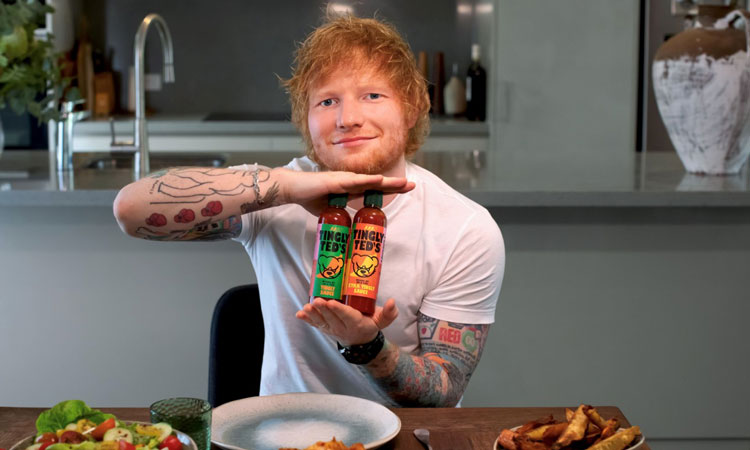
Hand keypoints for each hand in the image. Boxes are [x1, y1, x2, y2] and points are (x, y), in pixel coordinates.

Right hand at [276, 169, 414, 214]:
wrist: (293, 190)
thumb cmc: (309, 197)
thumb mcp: (330, 210)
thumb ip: (341, 215)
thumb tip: (347, 228)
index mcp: (351, 188)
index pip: (375, 188)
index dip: (390, 188)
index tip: (405, 188)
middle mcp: (350, 181)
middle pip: (377, 183)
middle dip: (395, 184)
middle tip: (412, 185)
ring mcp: (344, 180)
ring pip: (370, 181)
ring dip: (387, 181)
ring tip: (403, 182)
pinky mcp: (336, 181)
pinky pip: (355, 181)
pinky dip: (368, 181)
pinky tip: (380, 180)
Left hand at [296, 297, 398, 345]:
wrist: (360, 341)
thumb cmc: (370, 325)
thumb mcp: (382, 321)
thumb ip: (389, 313)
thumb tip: (392, 302)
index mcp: (356, 323)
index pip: (347, 316)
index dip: (339, 309)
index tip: (332, 302)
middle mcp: (342, 327)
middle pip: (331, 317)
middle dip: (323, 309)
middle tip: (318, 300)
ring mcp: (331, 328)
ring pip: (321, 321)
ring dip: (313, 314)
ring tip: (307, 307)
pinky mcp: (324, 328)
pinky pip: (314, 324)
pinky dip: (306, 320)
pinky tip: (299, 314)